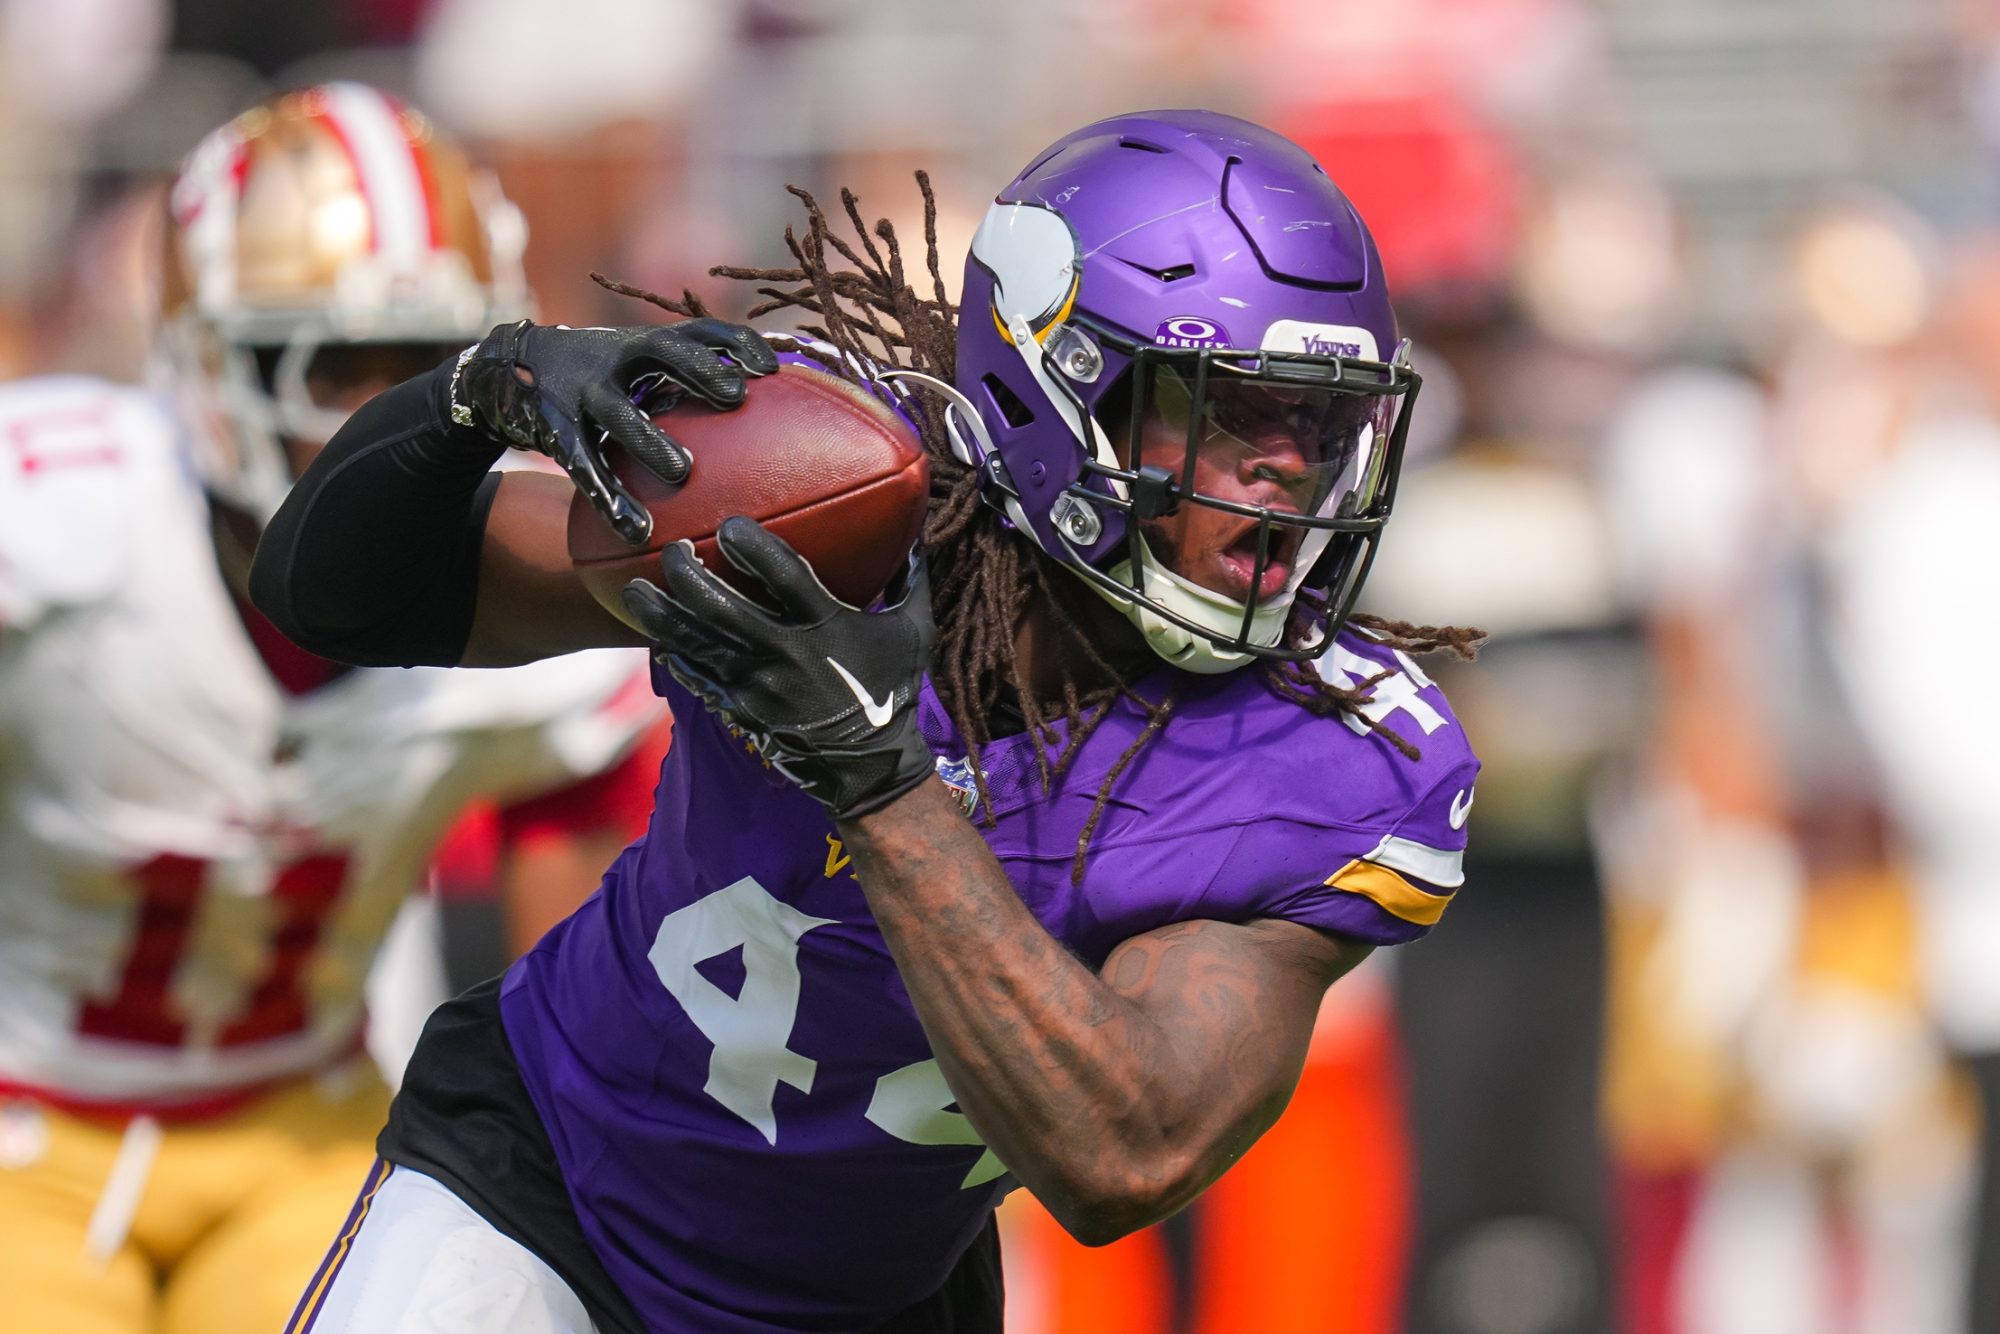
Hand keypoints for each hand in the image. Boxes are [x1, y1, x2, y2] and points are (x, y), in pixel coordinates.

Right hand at [451, 318, 777, 543]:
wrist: (506, 371)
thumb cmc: (600, 373)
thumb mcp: (640, 364)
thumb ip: (690, 377)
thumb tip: (770, 401)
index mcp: (646, 342)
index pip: (699, 329)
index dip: (736, 341)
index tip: (772, 366)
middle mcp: (615, 357)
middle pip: (660, 350)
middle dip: (698, 368)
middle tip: (736, 394)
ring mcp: (582, 391)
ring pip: (618, 413)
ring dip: (649, 439)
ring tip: (682, 471)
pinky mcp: (554, 429)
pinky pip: (583, 466)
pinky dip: (609, 497)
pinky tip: (636, 530)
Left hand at [621, 517, 935, 818]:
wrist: (869, 768)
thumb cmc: (893, 693)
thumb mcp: (914, 633)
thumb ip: (909, 581)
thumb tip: (914, 534)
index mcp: (827, 627)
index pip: (784, 575)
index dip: (753, 546)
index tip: (730, 524)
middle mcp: (785, 654)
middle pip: (720, 606)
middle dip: (687, 572)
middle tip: (673, 549)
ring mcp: (757, 685)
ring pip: (695, 641)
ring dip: (660, 613)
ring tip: (636, 588)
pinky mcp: (740, 709)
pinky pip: (696, 677)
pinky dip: (674, 653)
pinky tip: (656, 634)